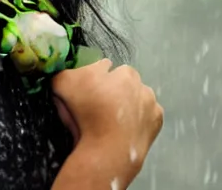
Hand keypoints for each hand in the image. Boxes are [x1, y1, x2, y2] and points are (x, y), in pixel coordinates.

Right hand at [50, 58, 162, 179]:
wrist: (108, 151)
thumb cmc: (87, 116)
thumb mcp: (63, 84)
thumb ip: (66, 71)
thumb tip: (76, 69)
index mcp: (123, 72)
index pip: (109, 69)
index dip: (98, 80)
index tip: (90, 94)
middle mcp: (142, 84)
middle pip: (127, 83)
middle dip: (116, 91)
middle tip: (100, 108)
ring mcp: (152, 103)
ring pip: (139, 99)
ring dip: (129, 105)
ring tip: (113, 122)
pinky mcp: (157, 121)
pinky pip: (148, 116)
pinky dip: (140, 120)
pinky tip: (126, 130)